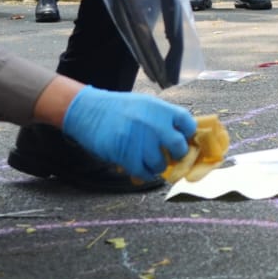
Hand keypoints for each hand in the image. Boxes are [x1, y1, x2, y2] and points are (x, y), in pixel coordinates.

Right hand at [61, 87, 195, 179]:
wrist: (88, 111)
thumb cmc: (118, 108)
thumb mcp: (145, 104)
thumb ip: (163, 118)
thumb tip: (183, 135)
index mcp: (159, 108)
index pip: (187, 123)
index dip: (189, 133)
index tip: (185, 138)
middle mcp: (152, 123)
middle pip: (179, 147)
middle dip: (177, 154)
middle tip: (171, 155)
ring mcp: (139, 140)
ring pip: (160, 163)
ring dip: (158, 166)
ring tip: (152, 161)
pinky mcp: (124, 154)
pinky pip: (142, 172)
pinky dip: (144, 174)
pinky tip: (142, 169)